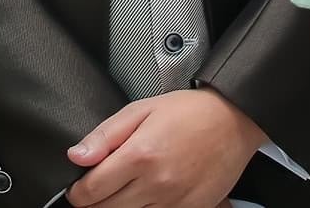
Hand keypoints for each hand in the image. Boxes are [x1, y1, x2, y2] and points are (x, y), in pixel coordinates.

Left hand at [65, 87, 259, 206]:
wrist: (233, 120)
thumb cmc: (187, 112)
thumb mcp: (139, 110)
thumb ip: (104, 136)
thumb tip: (76, 156)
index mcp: (139, 156)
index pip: (91, 191)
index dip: (77, 192)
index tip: (78, 187)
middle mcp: (156, 184)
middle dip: (95, 201)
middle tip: (99, 187)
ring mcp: (174, 202)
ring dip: (119, 207)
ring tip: (123, 190)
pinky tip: (145, 196)